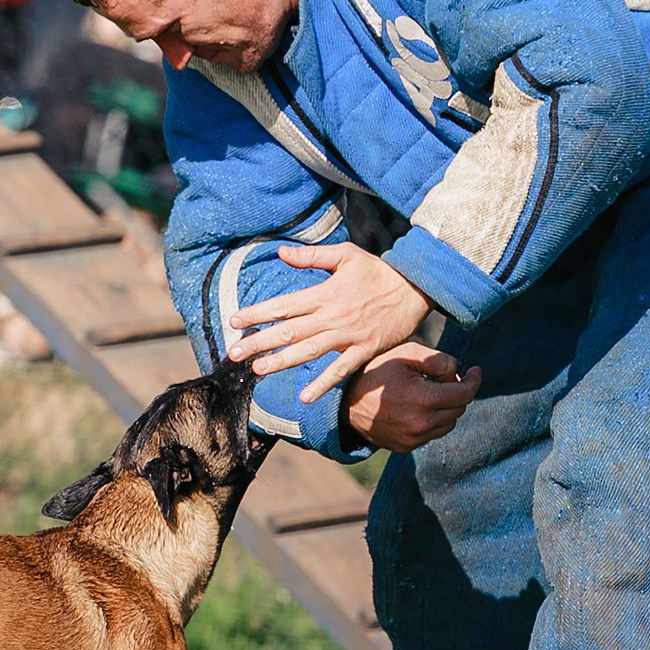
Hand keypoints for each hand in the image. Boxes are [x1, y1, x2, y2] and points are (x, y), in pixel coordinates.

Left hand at [229, 240, 433, 403]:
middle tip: (233, 353)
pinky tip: (305, 397)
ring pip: (309, 352)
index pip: (282, 306)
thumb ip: (312, 256)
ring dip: (282, 362)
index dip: (256, 313)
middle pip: (288, 332)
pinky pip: (341, 370)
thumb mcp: (345, 254)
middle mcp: (331, 316)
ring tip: (257, 371)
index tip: (234, 321)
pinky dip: (323, 383)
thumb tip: (281, 253)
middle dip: (258, 342)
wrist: (416, 288)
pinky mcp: (364, 350)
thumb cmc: (378, 270)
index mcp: (323, 293)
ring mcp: (348, 336)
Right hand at [343, 344, 479, 452]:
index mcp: (423, 399)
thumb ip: (438, 360)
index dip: (474, 380)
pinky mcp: (407, 447)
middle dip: (457, 391)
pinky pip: (433, 433)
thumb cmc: (376, 372)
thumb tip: (458, 371)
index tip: (475, 370)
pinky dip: (433, 419)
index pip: (464, 394)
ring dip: (447, 407)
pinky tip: (418, 406)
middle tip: (442, 377)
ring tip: (428, 391)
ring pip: (448, 423)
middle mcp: (421, 424)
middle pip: (459, 409)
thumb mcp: (406, 355)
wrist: (345, 402)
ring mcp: (413, 439)